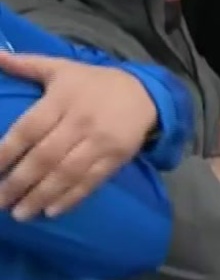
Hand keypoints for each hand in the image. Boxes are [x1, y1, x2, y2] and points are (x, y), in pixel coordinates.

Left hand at [0, 52, 158, 219]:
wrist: (145, 93)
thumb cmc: (94, 82)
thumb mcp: (61, 68)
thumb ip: (26, 65)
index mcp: (63, 99)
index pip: (28, 129)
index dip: (6, 152)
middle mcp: (80, 122)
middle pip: (45, 156)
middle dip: (19, 182)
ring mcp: (100, 142)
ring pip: (67, 173)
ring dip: (41, 196)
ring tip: (20, 214)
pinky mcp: (116, 158)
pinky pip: (91, 181)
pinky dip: (71, 198)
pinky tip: (52, 211)